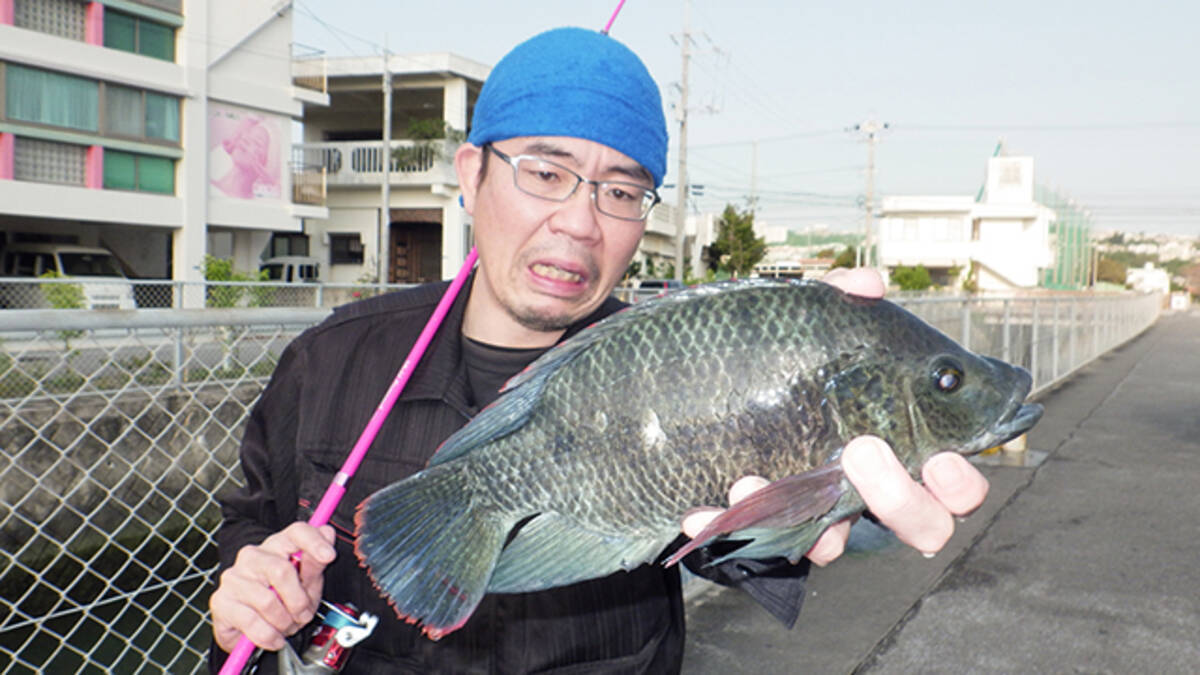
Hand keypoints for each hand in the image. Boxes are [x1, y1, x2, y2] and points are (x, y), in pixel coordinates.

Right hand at [210, 523, 336, 651]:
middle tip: (302, 615)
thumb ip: (316, 564)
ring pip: (267, 600)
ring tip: (285, 626)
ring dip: (284, 621)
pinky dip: (268, 635)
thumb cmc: (281, 600)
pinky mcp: (221, 601)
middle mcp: (253, 556)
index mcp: (278, 545)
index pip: (297, 531)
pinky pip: (252, 621)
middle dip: (298, 601)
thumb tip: (327, 535)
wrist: (249, 628)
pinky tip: (273, 637)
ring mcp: (234, 577)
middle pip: (282, 570)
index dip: (314, 542)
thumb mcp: (307, 584)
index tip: (329, 556)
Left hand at [681, 269, 987, 565]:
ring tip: (754, 480)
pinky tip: (696, 510)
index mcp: (898, 449)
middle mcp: (865, 493)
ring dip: (802, 518)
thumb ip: (838, 303)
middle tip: (863, 451)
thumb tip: (867, 285)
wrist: (697, 392)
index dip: (960, 484)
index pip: (955, 488)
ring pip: (830, 544)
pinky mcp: (759, 527)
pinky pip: (746, 540)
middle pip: (920, 526)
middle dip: (899, 498)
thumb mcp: (806, 327)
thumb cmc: (780, 362)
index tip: (938, 459)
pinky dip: (721, 528)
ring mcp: (814, 516)